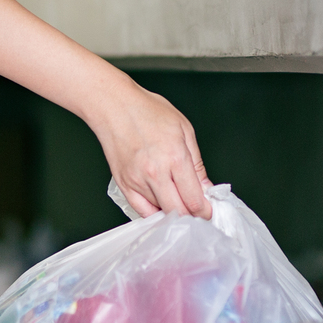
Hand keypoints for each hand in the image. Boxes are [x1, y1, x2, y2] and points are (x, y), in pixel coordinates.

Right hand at [91, 81, 210, 218]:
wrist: (114, 106)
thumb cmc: (147, 111)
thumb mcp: (184, 129)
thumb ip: (197, 163)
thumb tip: (205, 187)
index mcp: (176, 157)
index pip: (194, 200)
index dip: (205, 211)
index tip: (209, 211)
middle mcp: (156, 173)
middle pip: (179, 212)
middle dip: (193, 215)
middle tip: (198, 211)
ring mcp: (138, 181)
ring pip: (162, 212)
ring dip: (174, 212)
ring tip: (179, 200)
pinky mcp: (124, 185)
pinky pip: (141, 212)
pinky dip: (155, 213)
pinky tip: (162, 205)